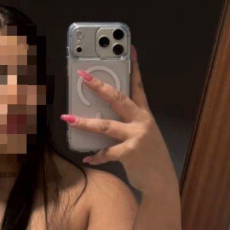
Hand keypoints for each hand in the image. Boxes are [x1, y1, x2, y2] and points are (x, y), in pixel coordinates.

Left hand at [60, 44, 176, 192]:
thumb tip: (100, 117)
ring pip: (106, 125)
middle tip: (83, 76)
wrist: (161, 179)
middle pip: (118, 99)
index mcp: (144, 114)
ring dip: (85, 123)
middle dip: (99, 86)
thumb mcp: (143, 134)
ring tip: (68, 119)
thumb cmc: (149, 155)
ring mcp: (136, 136)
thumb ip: (127, 123)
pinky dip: (96, 156)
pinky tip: (87, 158)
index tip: (129, 50)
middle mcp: (141, 122)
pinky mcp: (130, 152)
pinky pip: (107, 152)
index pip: (138, 86)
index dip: (134, 67)